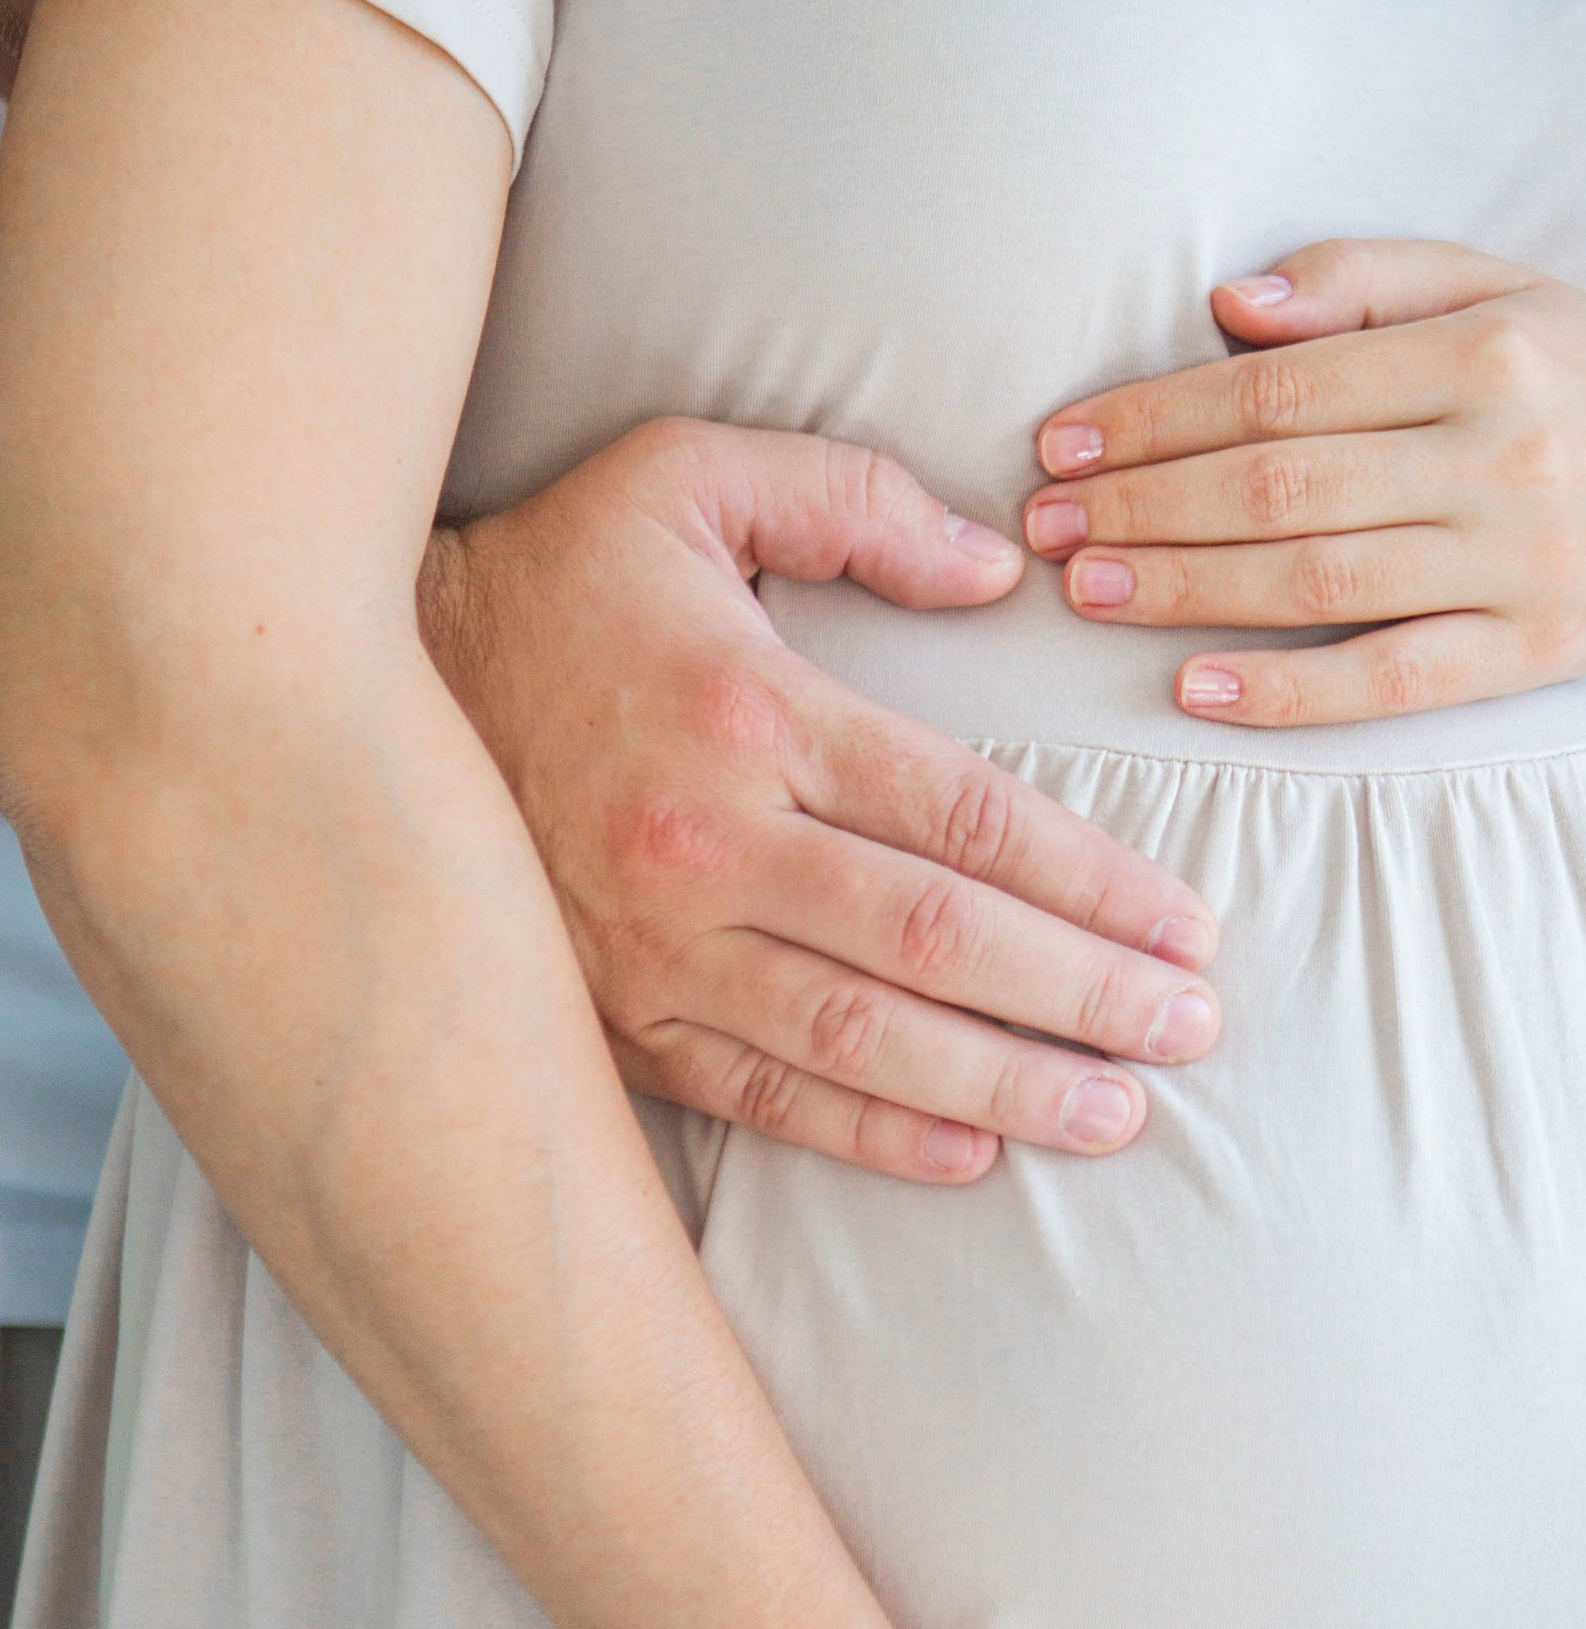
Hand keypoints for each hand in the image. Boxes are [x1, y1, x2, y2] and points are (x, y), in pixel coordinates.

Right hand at [420, 418, 1223, 1181]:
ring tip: (1120, 1111)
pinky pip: (761, 1094)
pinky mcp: (611, 1014)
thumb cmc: (552, 581)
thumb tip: (996, 568)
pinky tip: (971, 1150)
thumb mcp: (687, 478)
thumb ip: (854, 501)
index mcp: (752, 714)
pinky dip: (872, 1131)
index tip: (1186, 926)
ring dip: (1005, 1082)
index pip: (966, 817)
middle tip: (1191, 1029)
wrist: (351, 691)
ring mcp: (654, 944)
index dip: (1093, 882)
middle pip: (937, 942)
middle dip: (1083, 995)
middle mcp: (710, 843)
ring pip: (860, 1037)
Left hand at [1022, 236, 1585, 729]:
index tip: (1064, 444)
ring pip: (1321, 581)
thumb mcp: (1496, 287)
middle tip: (1042, 527)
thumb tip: (1230, 305)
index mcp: (1483, 351)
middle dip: (1145, 507)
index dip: (1156, 418)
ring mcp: (1524, 563)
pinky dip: (1290, 690)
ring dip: (1186, 590)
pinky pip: (1394, 680)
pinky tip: (1195, 690)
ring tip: (1085, 590)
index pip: (1279, 388)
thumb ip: (1363, 281)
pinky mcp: (1538, 656)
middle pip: (1282, 485)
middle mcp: (1505, 455)